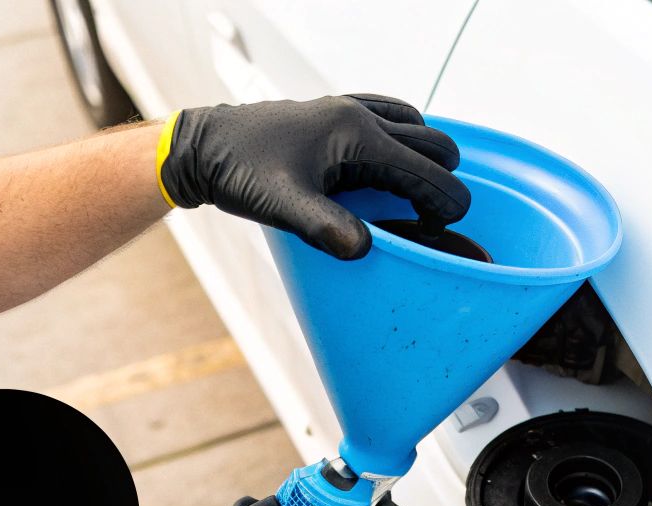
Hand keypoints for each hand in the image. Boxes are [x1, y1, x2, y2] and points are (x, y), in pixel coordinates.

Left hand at [156, 94, 471, 259]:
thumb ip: (324, 227)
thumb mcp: (281, 206)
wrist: (206, 146)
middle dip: (440, 182)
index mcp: (357, 134)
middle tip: (425, 220)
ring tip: (412, 199)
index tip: (442, 232)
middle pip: (431, 143)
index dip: (445, 203)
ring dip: (422, 161)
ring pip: (413, 127)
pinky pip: (387, 117)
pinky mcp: (334, 113)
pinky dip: (402, 141)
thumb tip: (364, 250)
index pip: (425, 169)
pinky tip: (387, 169)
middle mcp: (359, 115)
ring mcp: (347, 109)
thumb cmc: (240, 172)